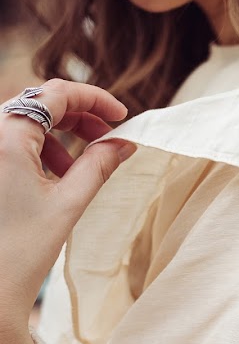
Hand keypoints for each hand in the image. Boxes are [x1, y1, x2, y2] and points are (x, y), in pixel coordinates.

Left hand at [0, 78, 135, 332]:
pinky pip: (14, 141)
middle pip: (40, 103)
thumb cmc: (23, 249)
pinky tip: (57, 177)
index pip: (56, 93)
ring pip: (27, 121)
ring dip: (60, 135)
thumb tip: (123, 143)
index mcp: (6, 136)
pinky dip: (40, 150)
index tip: (122, 115)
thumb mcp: (69, 203)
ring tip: (80, 168)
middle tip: (108, 138)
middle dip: (79, 117)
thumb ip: (99, 165)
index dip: (94, 99)